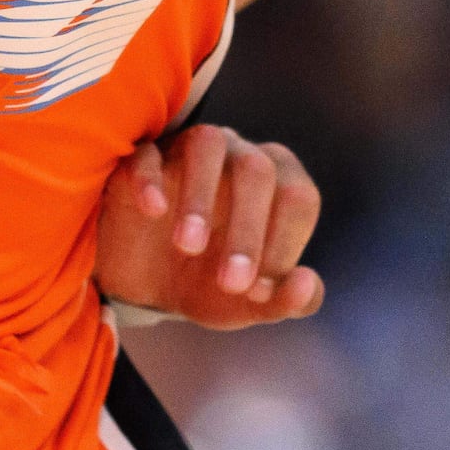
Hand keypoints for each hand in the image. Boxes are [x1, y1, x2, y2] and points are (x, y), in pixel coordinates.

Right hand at [97, 125, 324, 327]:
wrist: (146, 284)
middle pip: (257, 171)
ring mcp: (188, 151)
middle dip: (248, 229)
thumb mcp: (244, 304)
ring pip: (207, 146)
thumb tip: (307, 284)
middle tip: (229, 284)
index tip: (255, 294)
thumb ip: (284, 300)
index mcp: (278, 184)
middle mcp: (239, 156)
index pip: (298, 198)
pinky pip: (147, 153)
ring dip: (201, 196)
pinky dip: (150, 178)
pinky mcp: (142, 159)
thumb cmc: (209, 282)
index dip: (283, 246)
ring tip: (189, 246)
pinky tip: (153, 210)